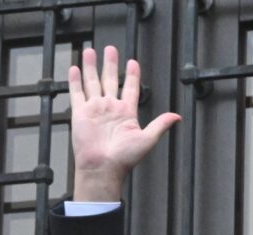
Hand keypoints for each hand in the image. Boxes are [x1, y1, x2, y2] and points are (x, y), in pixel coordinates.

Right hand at [68, 46, 179, 200]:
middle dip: (110, 64)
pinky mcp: (80, 112)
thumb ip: (160, 125)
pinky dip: (75, 81)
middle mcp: (110, 108)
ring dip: (91, 67)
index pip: (131, 88)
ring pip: (92, 82)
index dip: (132, 75)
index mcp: (127, 113)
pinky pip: (77, 93)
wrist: (103, 167)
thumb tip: (177, 116)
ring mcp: (95, 109)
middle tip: (111, 49)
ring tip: (90, 51)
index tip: (133, 62)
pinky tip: (75, 68)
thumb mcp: (147, 139)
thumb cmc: (125, 158)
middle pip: (110, 80)